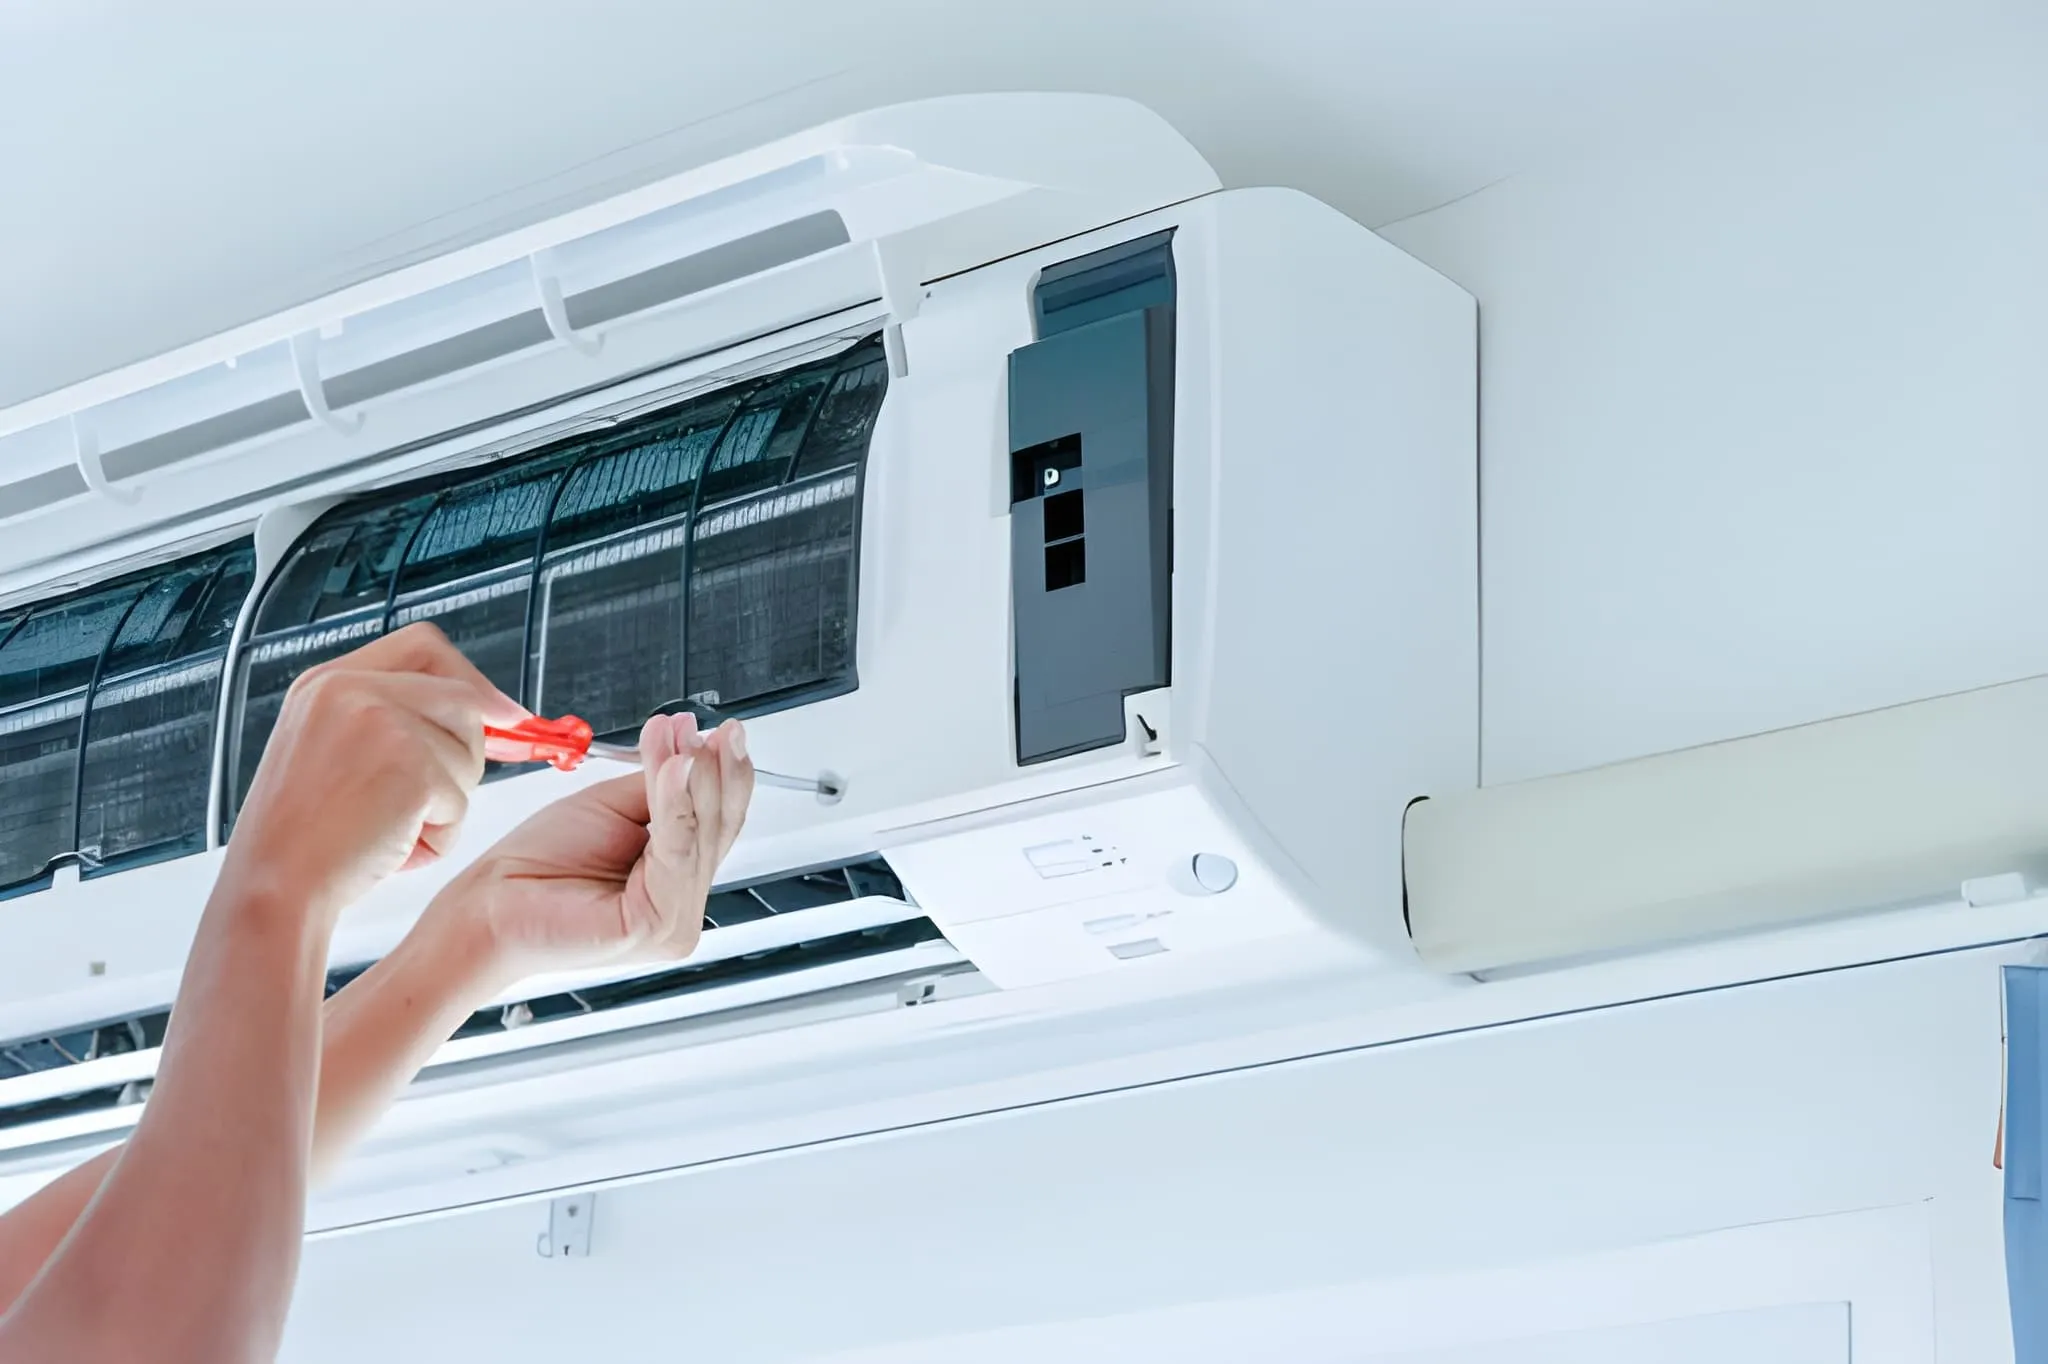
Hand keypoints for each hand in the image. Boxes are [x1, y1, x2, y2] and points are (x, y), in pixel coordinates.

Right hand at [223, 624, 528, 922]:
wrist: (272, 885)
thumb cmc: (303, 835)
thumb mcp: (331, 749)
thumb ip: (393, 717)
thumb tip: (494, 711)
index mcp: (327, 681)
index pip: (424, 646)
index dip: (471, 678)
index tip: (502, 711)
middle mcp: (351, 689)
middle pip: (462, 698)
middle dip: (466, 752)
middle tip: (432, 798)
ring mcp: (381, 723)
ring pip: (468, 752)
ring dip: (447, 801)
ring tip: (391, 826)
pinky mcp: (410, 768)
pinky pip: (460, 803)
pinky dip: (438, 836)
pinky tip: (392, 848)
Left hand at [427, 712, 755, 982]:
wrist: (488, 908)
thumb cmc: (535, 869)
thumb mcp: (609, 809)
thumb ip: (657, 789)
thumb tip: (691, 748)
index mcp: (674, 881)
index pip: (717, 823)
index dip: (724, 774)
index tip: (721, 732)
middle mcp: (682, 907)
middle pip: (718, 828)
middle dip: (714, 770)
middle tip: (708, 729)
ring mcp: (674, 922)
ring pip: (701, 837)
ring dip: (695, 779)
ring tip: (684, 739)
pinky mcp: (657, 925)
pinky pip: (676, 854)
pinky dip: (676, 805)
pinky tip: (676, 769)